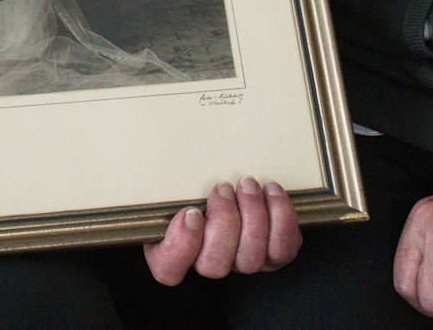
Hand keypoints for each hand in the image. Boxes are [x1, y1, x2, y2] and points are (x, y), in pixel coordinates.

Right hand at [144, 178, 300, 285]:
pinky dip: (281, 218)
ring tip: (248, 185)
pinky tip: (271, 191)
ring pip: (250, 259)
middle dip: (223, 222)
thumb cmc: (196, 184)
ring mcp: (242, 261)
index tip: (190, 212)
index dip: (181, 246)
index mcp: (173, 249)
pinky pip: (283, 249)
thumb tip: (149, 163)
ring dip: (252, 217)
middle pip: (214, 265)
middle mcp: (209, 262)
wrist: (234, 184)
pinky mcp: (272, 254)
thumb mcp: (171, 183)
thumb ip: (163, 186)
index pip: (169, 269)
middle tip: (223, 188)